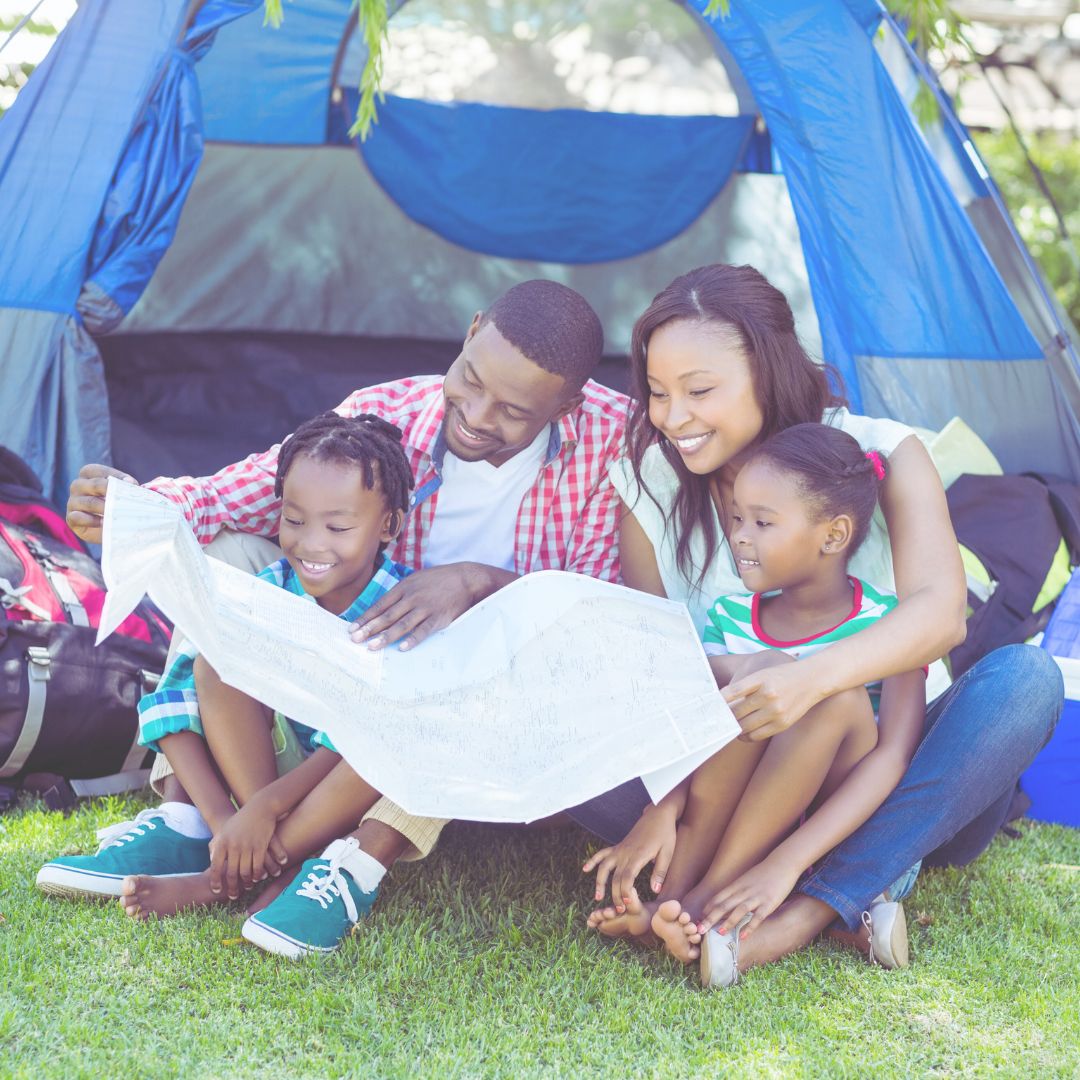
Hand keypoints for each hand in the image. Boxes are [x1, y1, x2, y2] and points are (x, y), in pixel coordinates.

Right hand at [65, 464, 137, 543]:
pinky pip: (77, 517)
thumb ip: (125, 486)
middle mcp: (78, 486)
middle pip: (94, 484)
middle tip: (123, 498)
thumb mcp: (121, 493)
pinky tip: (103, 523)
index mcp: (88, 474)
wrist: (110, 528)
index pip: (98, 470)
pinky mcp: (71, 519)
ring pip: (88, 502)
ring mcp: (72, 502)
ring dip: (104, 508)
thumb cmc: (116, 504)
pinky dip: (91, 520)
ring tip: (116, 513)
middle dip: (111, 491)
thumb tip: (131, 483)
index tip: (131, 483)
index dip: (115, 475)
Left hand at [208, 797, 288, 899]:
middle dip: (232, 888)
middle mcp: (233, 846)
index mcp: (222, 843)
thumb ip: (216, 846)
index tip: (217, 890)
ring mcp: (247, 846)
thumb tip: (211, 862)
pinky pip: (258, 866)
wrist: (259, 808)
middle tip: (233, 896)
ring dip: (247, 883)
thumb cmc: (240, 820)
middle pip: (231, 873)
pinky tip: (259, 878)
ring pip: (246, 872)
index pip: (215, 867)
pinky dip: (258, 875)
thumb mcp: (225, 831)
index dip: (215, 881)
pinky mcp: (260, 846)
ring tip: (247, 887)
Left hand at [349, 563, 511, 650]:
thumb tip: (383, 607)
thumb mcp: (416, 579)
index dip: (365, 618)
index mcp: (404, 587)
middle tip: (355, 640)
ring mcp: (425, 608)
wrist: (465, 579)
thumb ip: (400, 592)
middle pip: (387, 616)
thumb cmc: (439, 579)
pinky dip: (412, 639)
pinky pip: (423, 631)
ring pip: (401, 625)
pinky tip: (402, 648)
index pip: (380, 605)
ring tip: (371, 647)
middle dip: (369, 629)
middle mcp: (412, 598)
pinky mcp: (438, 618)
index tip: (352, 628)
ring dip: (385, 637)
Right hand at [582, 805, 676, 908]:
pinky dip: (592, 861)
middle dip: (615, 895)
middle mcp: (625, 853)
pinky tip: (585, 869)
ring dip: (600, 882)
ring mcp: (620, 849)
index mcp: (638, 855)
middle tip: (619, 910)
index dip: (625, 892)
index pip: (627, 877)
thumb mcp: (667, 853)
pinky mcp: (618, 846)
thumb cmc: (665, 834)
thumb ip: (660, 872)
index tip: (627, 905)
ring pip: (604, 867)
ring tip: (598, 898)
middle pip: (615, 877)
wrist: (658, 814)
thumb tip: (654, 890)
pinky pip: (602, 854)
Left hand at [696, 854, 802, 938]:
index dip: (708, 909)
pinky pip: (757, 917)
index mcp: (737, 885)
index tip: (698, 919)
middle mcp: (744, 891)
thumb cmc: (764, 873)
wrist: (782, 863)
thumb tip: (727, 903)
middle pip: (724, 905)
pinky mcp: (769, 903)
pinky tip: (742, 936)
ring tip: (719, 933)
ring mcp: (756, 897)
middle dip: (711, 918)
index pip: (718, 898)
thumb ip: (737, 890)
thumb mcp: (746, 879)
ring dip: (728, 922)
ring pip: (739, 910)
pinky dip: (749, 927)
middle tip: (699, 930)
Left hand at [723, 657, 824, 741]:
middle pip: (736, 712)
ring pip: (744, 726)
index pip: (731, 692)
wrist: (812, 680)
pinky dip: (746, 736)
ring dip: (734, 728)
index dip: (717, 701)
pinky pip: (757, 735)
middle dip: (724, 717)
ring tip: (728, 727)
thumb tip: (723, 703)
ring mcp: (776, 711)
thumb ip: (744, 687)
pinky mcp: (782, 724)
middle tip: (715, 720)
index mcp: (760, 679)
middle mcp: (768, 695)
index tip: (708, 706)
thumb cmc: (783, 676)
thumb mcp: (763, 674)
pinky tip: (742, 732)